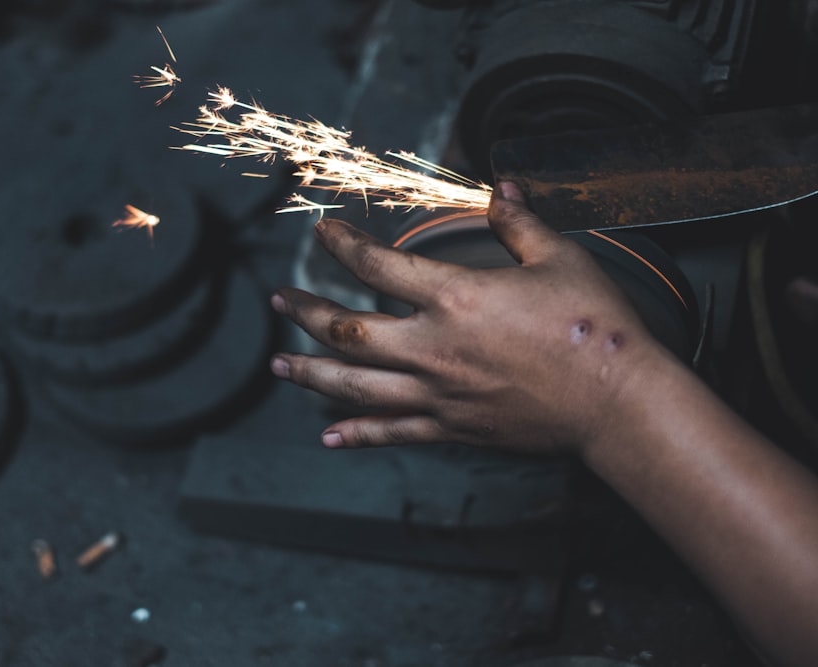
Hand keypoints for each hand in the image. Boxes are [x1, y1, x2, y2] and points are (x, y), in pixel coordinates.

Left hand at [270, 182, 659, 453]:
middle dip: (306, 312)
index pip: (376, 265)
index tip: (325, 233)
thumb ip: (518, 223)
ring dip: (311, 372)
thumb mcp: (559, 258)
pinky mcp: (453, 427)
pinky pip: (392, 433)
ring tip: (280, 365)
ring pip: (355, 385)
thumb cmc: (594, 327)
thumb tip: (500, 188)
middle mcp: (433, 347)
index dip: (342, 244)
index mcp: (455, 296)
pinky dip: (356, 434)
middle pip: (347, 330)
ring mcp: (438, 393)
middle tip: (280, 300)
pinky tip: (327, 436)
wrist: (617, 402)